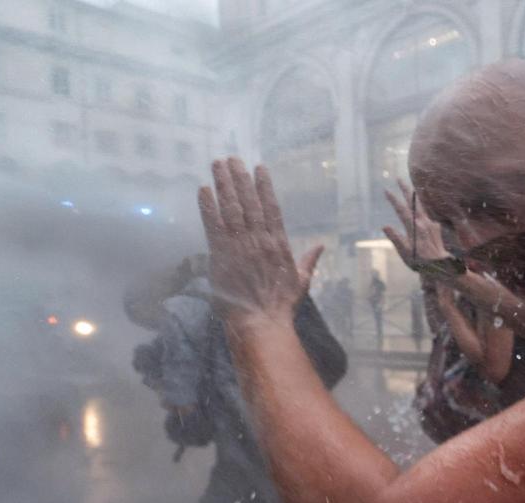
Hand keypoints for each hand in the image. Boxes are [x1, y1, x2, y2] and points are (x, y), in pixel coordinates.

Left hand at [197, 158, 322, 323]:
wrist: (261, 321)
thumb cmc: (281, 305)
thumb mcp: (301, 281)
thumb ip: (308, 261)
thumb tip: (320, 246)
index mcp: (278, 243)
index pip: (271, 208)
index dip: (264, 186)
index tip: (259, 168)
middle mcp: (259, 239)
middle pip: (249, 202)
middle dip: (239, 178)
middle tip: (232, 158)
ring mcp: (240, 245)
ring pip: (231, 208)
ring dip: (223, 184)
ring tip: (217, 165)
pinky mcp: (222, 254)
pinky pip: (214, 225)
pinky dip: (208, 206)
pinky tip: (204, 189)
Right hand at [382, 178, 449, 264]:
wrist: (442, 266)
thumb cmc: (421, 262)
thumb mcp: (405, 253)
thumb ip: (395, 239)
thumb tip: (385, 226)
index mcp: (414, 228)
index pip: (401, 210)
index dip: (393, 199)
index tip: (386, 190)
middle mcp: (423, 223)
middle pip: (412, 202)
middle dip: (405, 189)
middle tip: (398, 178)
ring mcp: (431, 224)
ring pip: (421, 205)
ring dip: (414, 194)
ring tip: (410, 185)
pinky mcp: (436, 227)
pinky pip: (428, 212)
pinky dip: (423, 205)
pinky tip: (421, 203)